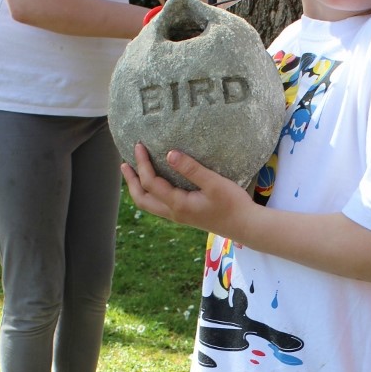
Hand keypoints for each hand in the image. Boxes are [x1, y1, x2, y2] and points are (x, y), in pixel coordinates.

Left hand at [121, 143, 254, 237]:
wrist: (246, 226)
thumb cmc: (233, 204)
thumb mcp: (214, 183)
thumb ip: (191, 169)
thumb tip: (169, 154)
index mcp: (178, 205)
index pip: (150, 183)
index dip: (142, 164)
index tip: (139, 145)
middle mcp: (174, 213)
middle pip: (142, 199)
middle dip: (131, 181)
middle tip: (124, 163)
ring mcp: (179, 216)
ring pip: (149, 204)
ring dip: (138, 189)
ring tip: (133, 173)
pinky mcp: (186, 215)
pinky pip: (159, 205)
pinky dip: (150, 193)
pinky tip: (156, 182)